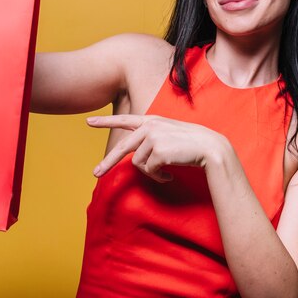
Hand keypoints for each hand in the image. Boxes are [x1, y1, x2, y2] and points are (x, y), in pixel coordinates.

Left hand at [87, 114, 228, 182]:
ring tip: (165, 172)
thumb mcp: (167, 136)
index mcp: (151, 120)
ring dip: (151, 173)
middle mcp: (149, 126)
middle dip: (108, 162)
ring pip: (138, 164)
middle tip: (95, 174)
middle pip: (122, 147)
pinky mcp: (158, 150)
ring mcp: (153, 137)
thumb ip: (150, 139)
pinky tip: (170, 175)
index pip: (124, 120)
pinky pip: (149, 171)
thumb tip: (135, 158)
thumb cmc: (190, 145)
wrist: (210, 148)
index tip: (88, 121)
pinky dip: (158, 177)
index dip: (105, 121)